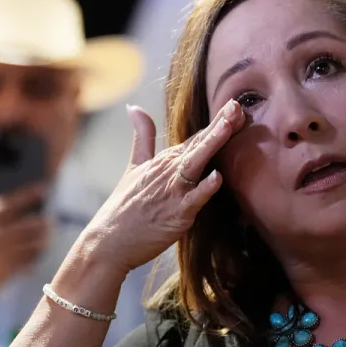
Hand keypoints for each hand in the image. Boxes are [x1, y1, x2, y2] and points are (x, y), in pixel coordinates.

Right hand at [0, 184, 49, 297]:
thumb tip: (30, 204)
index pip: (10, 202)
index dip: (28, 194)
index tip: (43, 188)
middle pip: (29, 223)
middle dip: (44, 222)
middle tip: (50, 220)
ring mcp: (0, 252)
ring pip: (35, 241)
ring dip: (45, 238)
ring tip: (47, 236)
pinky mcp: (7, 268)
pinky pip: (32, 257)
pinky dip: (37, 253)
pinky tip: (37, 250)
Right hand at [77, 99, 243, 277]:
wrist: (108, 241)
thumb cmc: (124, 206)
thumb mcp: (134, 165)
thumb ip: (142, 136)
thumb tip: (134, 107)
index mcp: (165, 159)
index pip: (196, 137)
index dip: (217, 120)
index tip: (235, 104)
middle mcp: (170, 171)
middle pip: (199, 144)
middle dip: (220, 124)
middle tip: (236, 106)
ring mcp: (173, 191)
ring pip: (197, 163)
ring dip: (212, 144)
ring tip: (228, 127)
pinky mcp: (176, 214)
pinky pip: (193, 199)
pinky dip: (205, 188)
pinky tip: (217, 176)